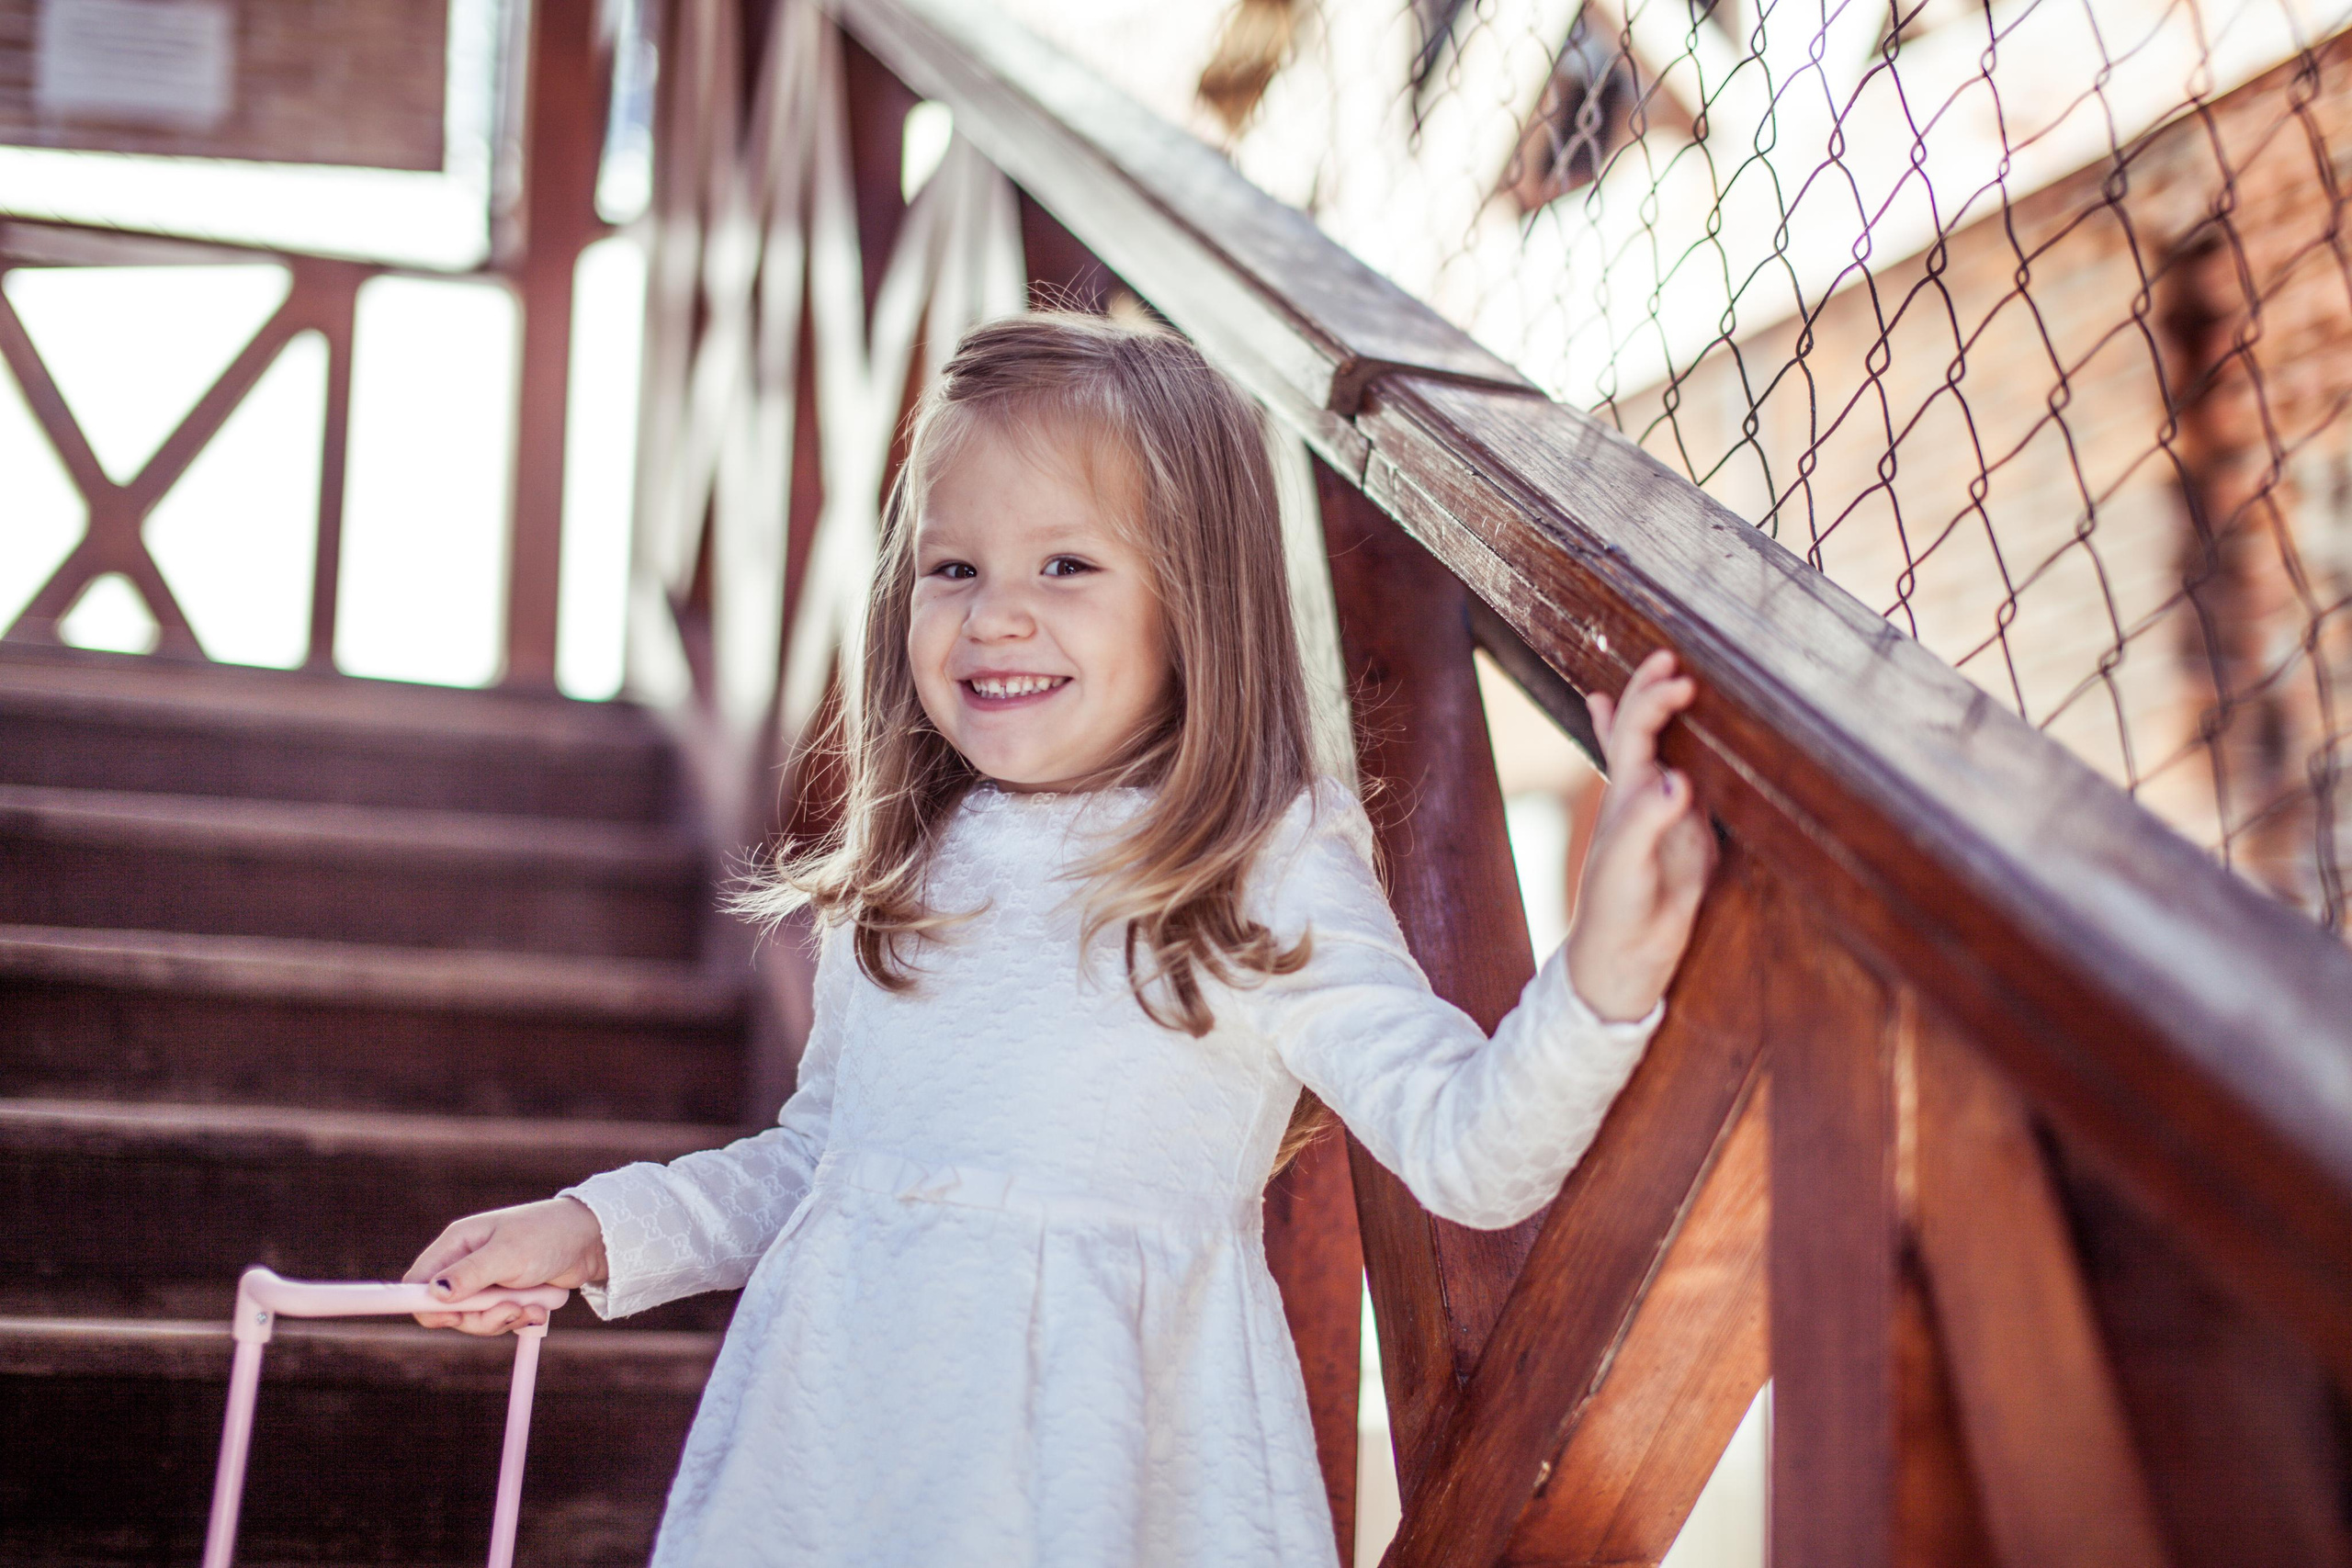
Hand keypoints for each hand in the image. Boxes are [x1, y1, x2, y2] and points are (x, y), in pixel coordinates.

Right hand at [403, 1196, 608, 1335]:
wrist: (592, 1240)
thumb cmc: (549, 1235)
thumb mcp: (509, 1255)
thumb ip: (470, 1274)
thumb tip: (434, 1293)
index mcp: (457, 1244)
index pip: (419, 1281)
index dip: (426, 1305)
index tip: (451, 1318)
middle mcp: (467, 1263)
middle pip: (447, 1310)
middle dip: (478, 1318)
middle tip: (508, 1310)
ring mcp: (487, 1280)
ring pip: (475, 1319)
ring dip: (503, 1319)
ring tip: (531, 1308)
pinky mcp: (506, 1294)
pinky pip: (499, 1319)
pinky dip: (518, 1319)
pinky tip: (539, 1310)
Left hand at [1564, 650, 1717, 1021]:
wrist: (1623, 959)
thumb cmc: (1615, 912)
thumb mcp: (1627, 865)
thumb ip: (1648, 821)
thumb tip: (1676, 777)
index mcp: (1622, 797)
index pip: (1635, 734)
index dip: (1651, 701)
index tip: (1679, 679)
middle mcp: (1640, 798)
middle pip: (1642, 732)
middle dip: (1650, 693)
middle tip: (1669, 657)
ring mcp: (1664, 816)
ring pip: (1661, 753)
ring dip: (1657, 716)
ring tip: (1659, 676)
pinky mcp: (1689, 838)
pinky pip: (1688, 788)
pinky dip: (1683, 760)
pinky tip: (1681, 751)